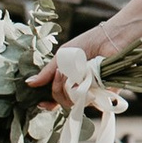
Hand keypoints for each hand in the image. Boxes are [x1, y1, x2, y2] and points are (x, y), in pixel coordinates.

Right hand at [23, 0, 141, 102]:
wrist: (112, 39)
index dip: (48, 102)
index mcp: (69, 80)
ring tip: (76, 73)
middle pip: (62, 101)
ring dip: (70, 89)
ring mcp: (92, 93)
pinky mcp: (105, 95)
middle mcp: (80, 89)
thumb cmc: (90, 43)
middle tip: (60, 76)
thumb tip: (29, 84)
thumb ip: (47, 71)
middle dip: (57, 91)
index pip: (55, 97)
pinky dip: (85, 91)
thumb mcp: (63, 56)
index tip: (41, 102)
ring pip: (74, 103)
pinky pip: (90, 102)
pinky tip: (86, 80)